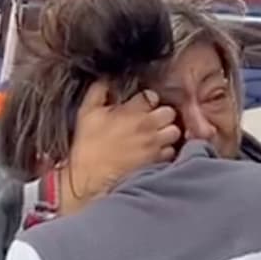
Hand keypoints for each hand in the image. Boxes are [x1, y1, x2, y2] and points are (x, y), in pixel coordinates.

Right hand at [59, 81, 180, 215]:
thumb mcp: (86, 113)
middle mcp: (146, 126)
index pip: (151, 96)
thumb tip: (106, 80)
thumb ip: (98, 92)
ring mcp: (154, 145)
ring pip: (174, 132)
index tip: (142, 107)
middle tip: (153, 122)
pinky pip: (171, 152)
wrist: (89, 179)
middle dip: (163, 115)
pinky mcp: (156, 162)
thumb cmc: (87, 147)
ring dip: (167, 133)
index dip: (147, 100)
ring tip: (157, 137)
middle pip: (169, 112)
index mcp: (130, 111)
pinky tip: (155, 152)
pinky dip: (166, 151)